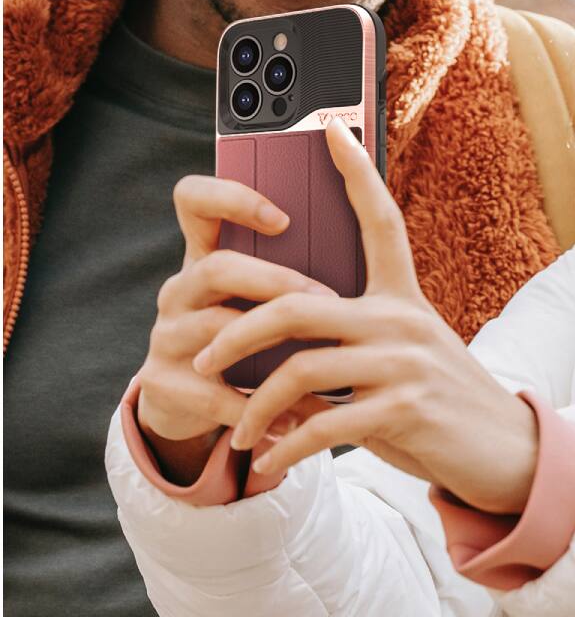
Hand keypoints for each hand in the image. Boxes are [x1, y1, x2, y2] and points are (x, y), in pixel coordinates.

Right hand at [138, 176, 329, 481]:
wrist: (196, 402)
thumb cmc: (253, 330)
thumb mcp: (266, 294)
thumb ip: (300, 263)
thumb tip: (373, 233)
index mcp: (205, 253)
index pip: (194, 198)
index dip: (231, 198)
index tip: (283, 218)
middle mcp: (180, 287)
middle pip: (217, 267)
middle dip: (275, 282)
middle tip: (326, 299)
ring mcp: (164, 334)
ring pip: (216, 328)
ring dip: (272, 344)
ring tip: (319, 360)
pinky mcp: (160, 383)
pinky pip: (210, 390)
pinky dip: (256, 406)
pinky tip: (294, 418)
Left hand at [190, 121, 540, 515]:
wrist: (503, 450)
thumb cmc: (441, 402)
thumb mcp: (406, 356)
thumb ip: (357, 341)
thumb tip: (284, 352)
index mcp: (404, 297)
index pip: (381, 220)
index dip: (358, 172)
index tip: (332, 130)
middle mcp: (403, 320)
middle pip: (298, 304)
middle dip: (237, 332)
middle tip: (203, 357)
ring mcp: (404, 364)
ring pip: (300, 369)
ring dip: (255, 408)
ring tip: (240, 435)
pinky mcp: (404, 410)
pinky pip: (323, 426)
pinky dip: (286, 450)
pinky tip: (271, 465)